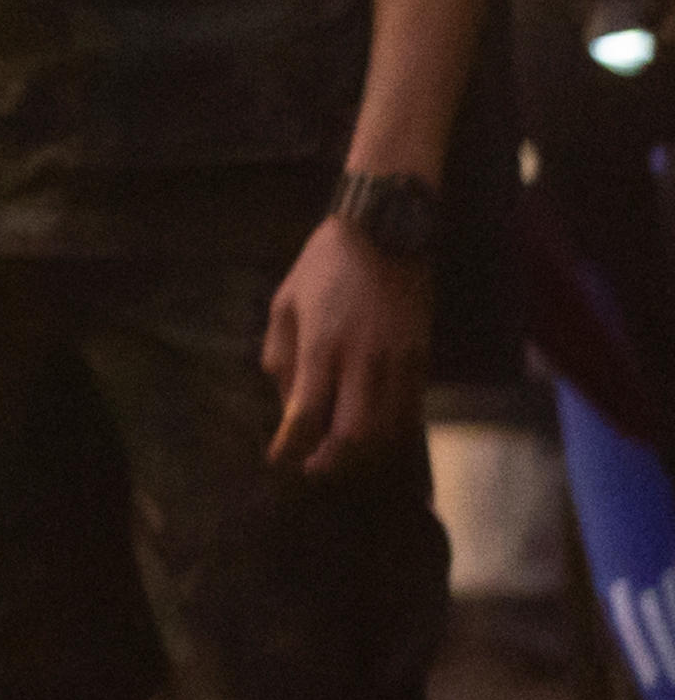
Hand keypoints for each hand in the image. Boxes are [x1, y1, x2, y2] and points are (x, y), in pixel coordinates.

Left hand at [264, 211, 431, 473]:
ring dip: (362, 451)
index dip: (289, 446)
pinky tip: (372, 431)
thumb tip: (287, 402)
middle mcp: (364, 360)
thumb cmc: (324, 266)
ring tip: (340, 456)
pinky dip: (390, 428)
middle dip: (330, 461)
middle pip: (352, 434)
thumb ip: (281, 356)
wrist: (385, 231)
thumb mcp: (284, 304)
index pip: (305, 414)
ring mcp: (399, 360)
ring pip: (387, 427)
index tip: (277, 460)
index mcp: (322, 346)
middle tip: (312, 469)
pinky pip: (410, 408)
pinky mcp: (422, 356)